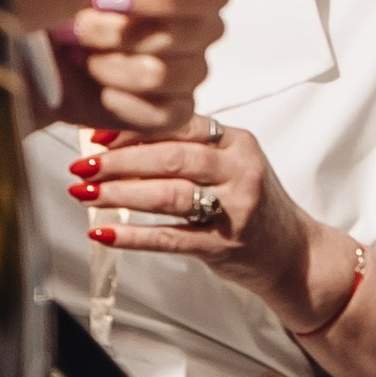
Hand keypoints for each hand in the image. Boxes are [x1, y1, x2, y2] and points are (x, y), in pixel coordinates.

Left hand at [49, 0, 226, 133]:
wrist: (36, 34)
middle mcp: (202, 29)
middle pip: (180, 36)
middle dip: (115, 30)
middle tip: (82, 22)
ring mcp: (190, 72)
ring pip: (160, 75)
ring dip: (108, 64)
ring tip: (85, 53)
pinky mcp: (172, 112)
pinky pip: (163, 114)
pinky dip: (120, 100)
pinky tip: (99, 86)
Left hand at [70, 122, 309, 297]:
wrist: (293, 252)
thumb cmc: (251, 204)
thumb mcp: (231, 164)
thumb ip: (188, 149)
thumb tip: (118, 142)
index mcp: (238, 142)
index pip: (179, 124)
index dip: (134, 129)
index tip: (97, 135)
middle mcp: (239, 171)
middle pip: (170, 158)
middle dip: (118, 161)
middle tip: (82, 165)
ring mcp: (233, 210)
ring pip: (167, 196)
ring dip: (119, 195)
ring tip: (85, 194)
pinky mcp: (223, 246)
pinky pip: (169, 239)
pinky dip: (132, 236)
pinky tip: (104, 233)